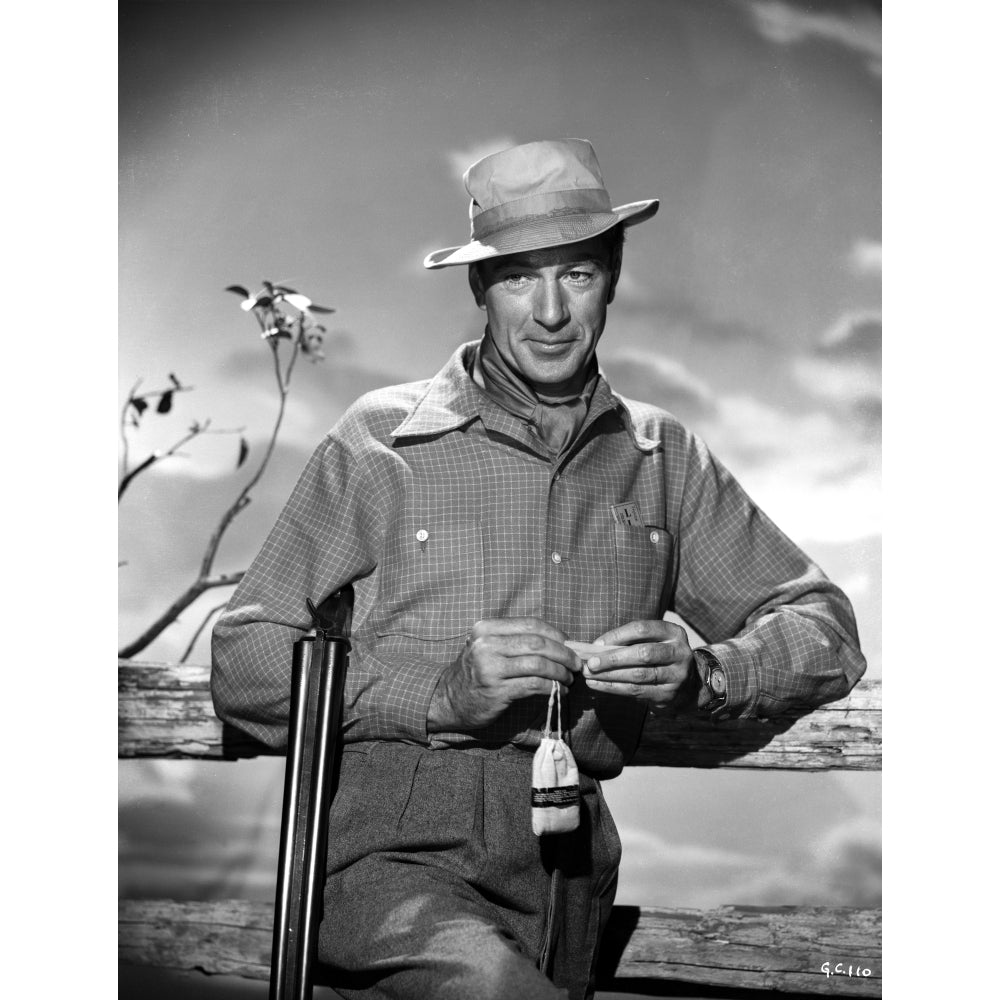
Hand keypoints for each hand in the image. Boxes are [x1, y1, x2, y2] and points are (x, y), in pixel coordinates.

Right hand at [427, 617, 581, 731]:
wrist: (449, 700)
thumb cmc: (477, 672)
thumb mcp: (489, 647)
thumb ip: (516, 641)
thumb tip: (560, 642)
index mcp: (486, 629)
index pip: (531, 624)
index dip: (556, 633)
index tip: (569, 644)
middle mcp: (486, 645)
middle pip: (537, 644)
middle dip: (563, 653)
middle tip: (576, 663)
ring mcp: (490, 668)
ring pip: (538, 665)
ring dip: (560, 672)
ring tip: (569, 678)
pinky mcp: (497, 691)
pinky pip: (534, 685)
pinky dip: (552, 687)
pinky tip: (559, 690)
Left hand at [581, 620, 696, 711]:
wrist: (688, 686)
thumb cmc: (660, 658)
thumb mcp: (654, 643)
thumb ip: (629, 642)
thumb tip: (595, 647)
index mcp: (674, 632)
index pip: (642, 629)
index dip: (617, 635)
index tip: (597, 644)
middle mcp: (679, 652)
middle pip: (643, 653)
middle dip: (613, 658)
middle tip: (591, 663)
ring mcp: (677, 675)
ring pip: (639, 674)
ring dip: (610, 675)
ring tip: (589, 675)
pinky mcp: (669, 694)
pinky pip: (637, 691)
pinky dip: (613, 688)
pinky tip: (597, 685)